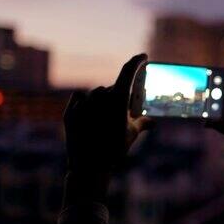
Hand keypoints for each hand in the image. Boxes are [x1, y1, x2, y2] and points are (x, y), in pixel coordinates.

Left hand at [62, 54, 152, 204]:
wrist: (89, 167)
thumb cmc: (114, 149)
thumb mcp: (132, 135)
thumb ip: (143, 123)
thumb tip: (153, 122)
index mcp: (118, 98)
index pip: (129, 70)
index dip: (137, 61)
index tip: (143, 57)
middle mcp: (100, 96)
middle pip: (113, 88)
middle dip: (119, 97)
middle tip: (122, 113)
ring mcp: (83, 103)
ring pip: (96, 94)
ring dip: (103, 102)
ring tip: (105, 121)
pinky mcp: (70, 111)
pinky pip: (80, 99)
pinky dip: (87, 103)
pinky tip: (90, 116)